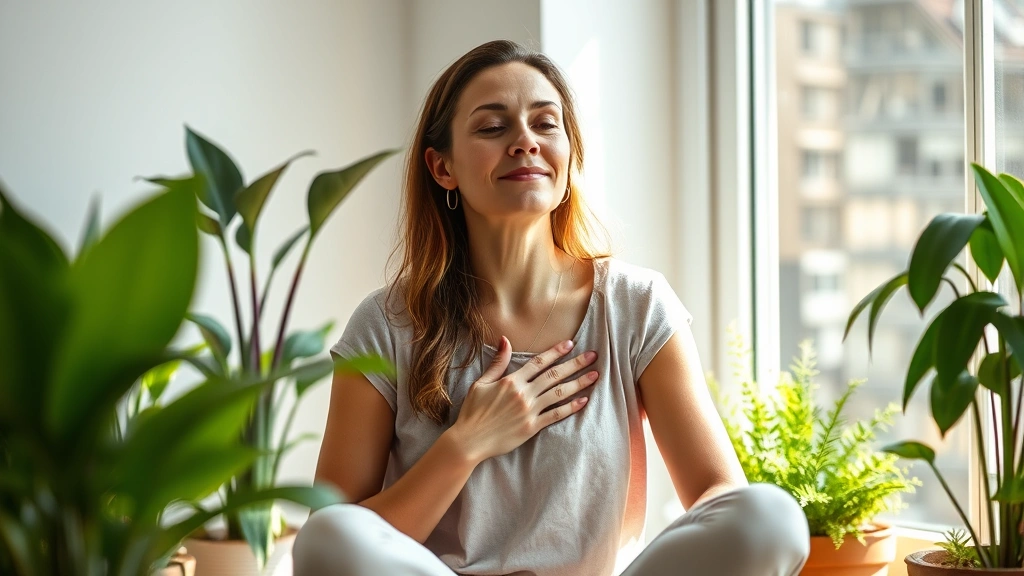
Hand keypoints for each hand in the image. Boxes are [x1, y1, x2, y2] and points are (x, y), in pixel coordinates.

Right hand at [447, 336, 597, 463]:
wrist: (469, 440)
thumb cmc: (473, 412)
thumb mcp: (481, 383)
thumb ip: (497, 362)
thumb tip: (505, 339)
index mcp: (511, 381)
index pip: (539, 362)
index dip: (556, 352)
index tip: (571, 344)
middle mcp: (523, 394)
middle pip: (554, 375)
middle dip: (575, 364)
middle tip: (593, 356)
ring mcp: (529, 411)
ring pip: (559, 393)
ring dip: (579, 383)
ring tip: (595, 376)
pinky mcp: (532, 427)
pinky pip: (555, 415)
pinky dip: (571, 407)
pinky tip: (584, 400)